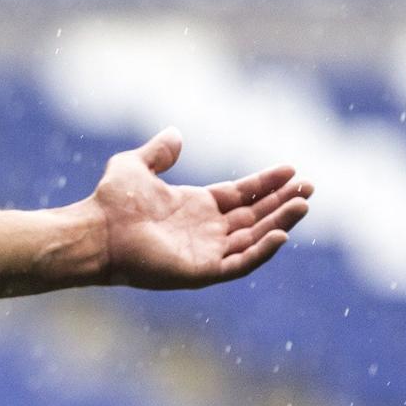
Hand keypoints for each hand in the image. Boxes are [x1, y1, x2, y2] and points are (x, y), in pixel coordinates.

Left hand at [87, 128, 310, 289]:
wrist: (96, 230)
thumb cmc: (111, 202)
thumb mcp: (135, 166)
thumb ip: (158, 152)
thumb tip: (175, 133)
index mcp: (196, 206)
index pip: (241, 195)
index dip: (266, 183)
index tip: (292, 170)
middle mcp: (206, 230)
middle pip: (255, 215)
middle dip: (282, 201)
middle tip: (310, 186)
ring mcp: (206, 252)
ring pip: (254, 237)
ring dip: (280, 222)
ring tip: (303, 204)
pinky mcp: (202, 272)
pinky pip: (239, 263)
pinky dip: (261, 251)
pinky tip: (280, 234)